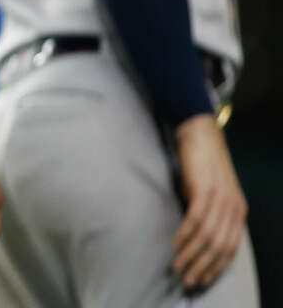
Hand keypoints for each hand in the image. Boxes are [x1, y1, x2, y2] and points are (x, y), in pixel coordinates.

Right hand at [172, 114, 246, 288]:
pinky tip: (175, 244)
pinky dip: (185, 235)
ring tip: (178, 266)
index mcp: (238, 211)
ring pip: (208, 237)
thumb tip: (198, 237)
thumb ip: (211, 214)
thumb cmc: (202, 164)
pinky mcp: (204, 190)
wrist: (199, 134)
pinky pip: (195, 219)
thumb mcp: (213, 193)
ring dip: (191, 255)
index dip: (217, 267)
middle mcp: (234, 207)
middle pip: (220, 247)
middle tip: (187, 280)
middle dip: (203, 267)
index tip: (202, 280)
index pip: (231, 248)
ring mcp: (220, 199)